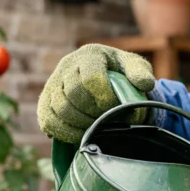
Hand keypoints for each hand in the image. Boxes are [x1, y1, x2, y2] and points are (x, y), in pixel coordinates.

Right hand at [36, 44, 155, 142]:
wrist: (103, 75)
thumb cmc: (120, 72)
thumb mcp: (134, 67)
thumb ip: (140, 73)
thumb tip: (144, 84)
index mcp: (91, 55)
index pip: (91, 77)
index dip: (105, 97)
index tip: (115, 108)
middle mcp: (67, 65)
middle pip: (74, 94)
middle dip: (94, 112)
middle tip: (108, 120)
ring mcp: (53, 83)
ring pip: (60, 108)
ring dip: (81, 123)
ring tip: (97, 128)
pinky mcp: (45, 101)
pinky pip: (48, 120)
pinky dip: (65, 132)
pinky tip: (81, 135)